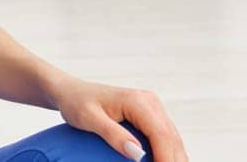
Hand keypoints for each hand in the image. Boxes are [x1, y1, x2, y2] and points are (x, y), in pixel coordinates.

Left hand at [49, 76, 185, 161]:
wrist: (72, 91)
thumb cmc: (76, 102)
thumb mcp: (89, 118)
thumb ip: (113, 135)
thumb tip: (137, 154)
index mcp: (139, 102)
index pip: (161, 135)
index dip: (166, 158)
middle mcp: (151, 103)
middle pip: (171, 138)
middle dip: (173, 160)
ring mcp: (152, 109)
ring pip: (172, 138)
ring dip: (174, 158)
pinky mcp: (149, 116)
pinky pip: (164, 137)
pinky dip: (167, 153)